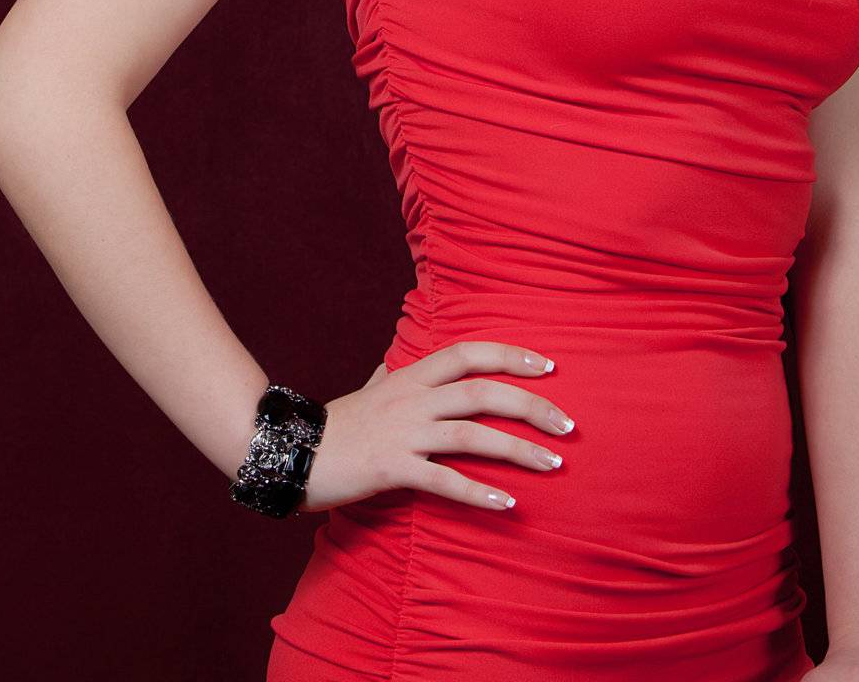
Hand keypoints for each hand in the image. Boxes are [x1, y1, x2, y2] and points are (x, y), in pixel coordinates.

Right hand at [299, 339, 572, 513]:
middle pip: (483, 392)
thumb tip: (401, 359)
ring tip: (553, 463)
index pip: (470, 353)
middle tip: (569, 424)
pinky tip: (506, 504)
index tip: (550, 365)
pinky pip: (443, 481)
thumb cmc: (337, 424)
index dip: (512, 355)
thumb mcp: (370, 390)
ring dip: (518, 449)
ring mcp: (403, 433)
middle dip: (531, 405)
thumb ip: (393, 375)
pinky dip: (478, 492)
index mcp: (411, 376)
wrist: (289, 452)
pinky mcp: (392, 469)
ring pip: (472, 434)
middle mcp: (413, 399)